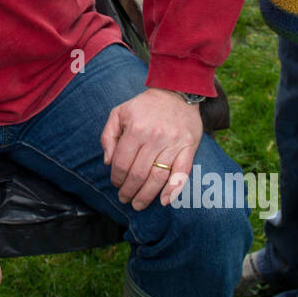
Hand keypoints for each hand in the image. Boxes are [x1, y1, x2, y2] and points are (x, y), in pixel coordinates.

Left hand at [100, 88, 203, 209]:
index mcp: (136, 129)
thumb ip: (108, 136)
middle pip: (138, 173)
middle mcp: (155, 137)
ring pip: (158, 177)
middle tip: (125, 199)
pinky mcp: (189, 147)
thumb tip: (108, 162)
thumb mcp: (119, 113)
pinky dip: (174, 189)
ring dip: (146, 195)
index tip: (116, 184)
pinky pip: (182, 172)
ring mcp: (173, 143)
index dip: (116, 178)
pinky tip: (164, 201)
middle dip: (129, 190)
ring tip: (138, 204)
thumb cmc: (144, 106)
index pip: (122, 162)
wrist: (177, 92)